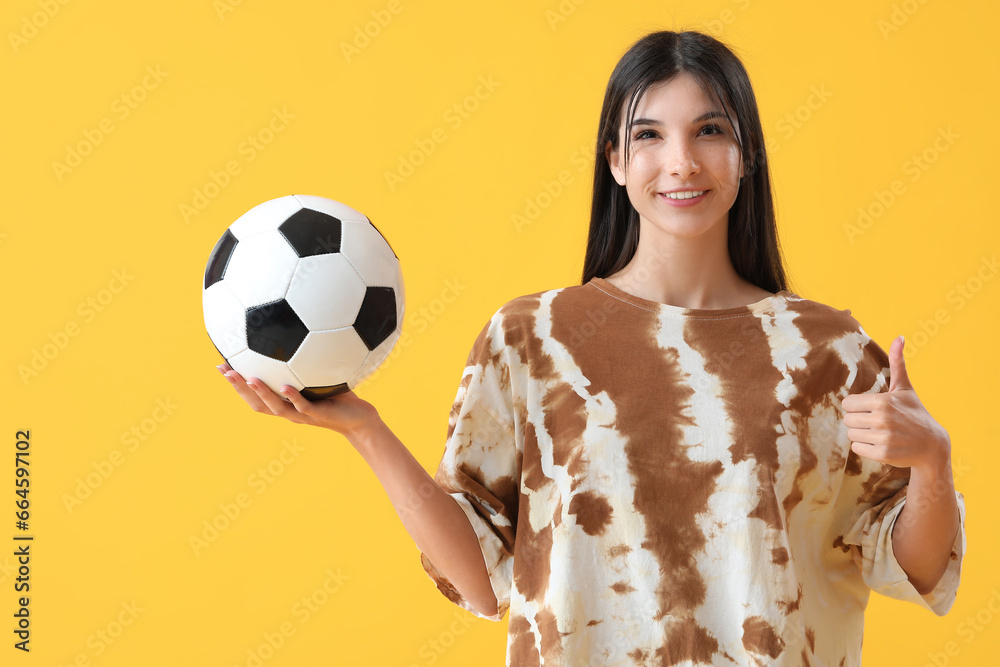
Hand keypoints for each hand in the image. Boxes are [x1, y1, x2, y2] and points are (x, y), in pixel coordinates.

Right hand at [216, 363, 379, 438]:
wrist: (359, 418)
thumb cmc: (339, 396)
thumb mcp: (319, 376)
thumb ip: (306, 360)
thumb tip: (299, 330)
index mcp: (284, 403)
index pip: (253, 395)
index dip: (236, 383)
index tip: (220, 365)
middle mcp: (288, 411)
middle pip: (256, 403)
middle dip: (239, 388)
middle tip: (224, 370)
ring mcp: (302, 415)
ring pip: (276, 407)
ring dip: (261, 393)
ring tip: (249, 378)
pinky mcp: (319, 415)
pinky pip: (303, 406)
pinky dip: (293, 397)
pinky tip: (285, 386)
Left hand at [841, 336, 950, 471]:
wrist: (932, 445)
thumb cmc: (915, 413)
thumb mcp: (905, 388)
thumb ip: (897, 363)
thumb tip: (899, 337)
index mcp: (882, 402)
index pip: (847, 404)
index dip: (857, 406)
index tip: (871, 408)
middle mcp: (881, 420)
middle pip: (847, 420)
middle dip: (858, 421)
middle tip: (876, 422)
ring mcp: (882, 438)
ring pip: (851, 434)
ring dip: (862, 434)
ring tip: (880, 432)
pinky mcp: (882, 454)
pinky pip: (857, 449)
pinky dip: (865, 448)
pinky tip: (881, 444)